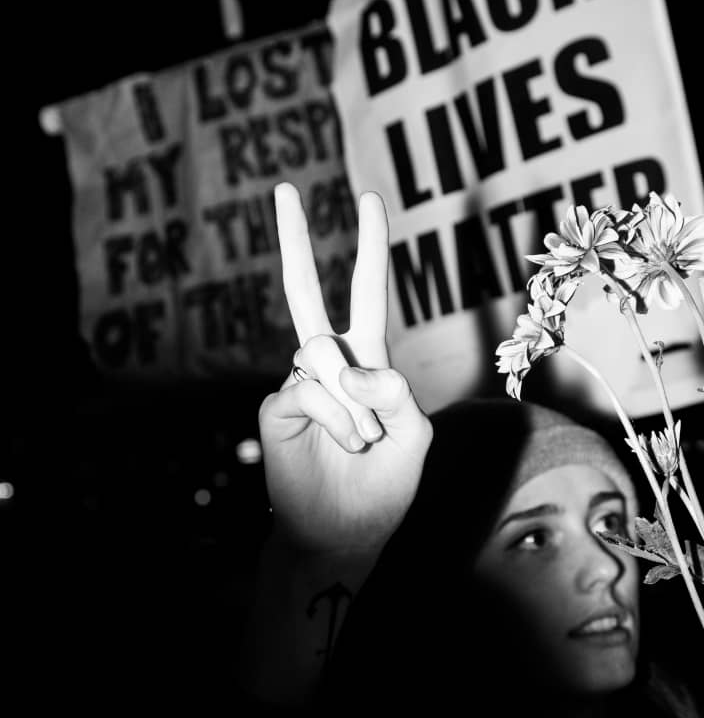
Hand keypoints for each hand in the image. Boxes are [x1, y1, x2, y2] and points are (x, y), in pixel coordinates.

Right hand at [258, 183, 432, 556]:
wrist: (346, 530)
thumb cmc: (385, 482)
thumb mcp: (413, 435)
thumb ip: (394, 394)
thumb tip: (346, 367)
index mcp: (365, 359)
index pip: (364, 293)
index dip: (368, 248)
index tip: (368, 200)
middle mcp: (327, 363)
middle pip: (304, 291)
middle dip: (296, 238)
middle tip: (284, 187)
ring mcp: (298, 382)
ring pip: (321, 355)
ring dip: (355, 405)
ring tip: (362, 443)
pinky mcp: (277, 406)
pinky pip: (310, 392)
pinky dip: (339, 422)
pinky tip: (343, 446)